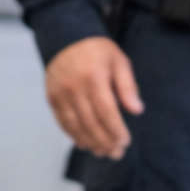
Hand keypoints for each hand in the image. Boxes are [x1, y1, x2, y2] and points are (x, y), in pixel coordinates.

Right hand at [46, 36, 143, 158]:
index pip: (106, 111)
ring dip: (91, 143)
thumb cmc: (97, 51)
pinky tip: (85, 144)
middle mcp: (74, 86)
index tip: (125, 142)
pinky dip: (74, 136)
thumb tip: (137, 110)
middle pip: (91, 123)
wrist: (65, 37)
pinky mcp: (52, 97)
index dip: (116, 130)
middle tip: (116, 154)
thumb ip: (128, 86)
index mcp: (93, 76)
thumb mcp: (118, 61)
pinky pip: (63, 122)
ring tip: (103, 153)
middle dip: (105, 142)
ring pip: (76, 126)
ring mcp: (60, 93)